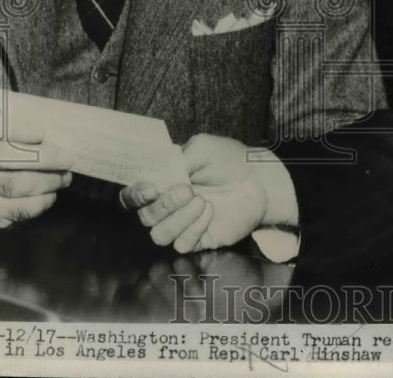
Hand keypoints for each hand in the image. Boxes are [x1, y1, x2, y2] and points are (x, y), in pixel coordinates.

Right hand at [0, 110, 73, 227]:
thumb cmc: (1, 155)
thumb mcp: (5, 135)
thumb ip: (23, 128)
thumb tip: (60, 132)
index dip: (18, 130)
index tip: (42, 133)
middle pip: (6, 156)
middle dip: (45, 158)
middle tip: (68, 159)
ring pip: (18, 184)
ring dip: (50, 181)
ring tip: (65, 177)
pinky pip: (22, 208)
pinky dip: (44, 200)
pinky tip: (51, 194)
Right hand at [121, 134, 268, 252]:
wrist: (259, 179)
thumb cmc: (230, 160)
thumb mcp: (202, 148)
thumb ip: (177, 162)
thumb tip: (159, 179)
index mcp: (163, 181)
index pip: (133, 196)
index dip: (135, 195)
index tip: (151, 189)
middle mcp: (168, 205)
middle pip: (145, 217)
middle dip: (164, 205)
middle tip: (188, 190)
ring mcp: (183, 224)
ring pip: (159, 235)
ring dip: (178, 219)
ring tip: (201, 200)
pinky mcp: (199, 239)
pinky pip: (182, 245)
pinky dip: (194, 228)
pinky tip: (210, 211)